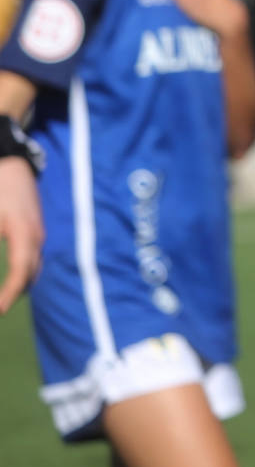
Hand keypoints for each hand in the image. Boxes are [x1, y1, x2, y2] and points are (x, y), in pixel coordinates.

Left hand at [0, 155, 42, 313]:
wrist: (14, 165)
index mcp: (24, 231)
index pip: (21, 270)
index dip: (10, 292)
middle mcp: (36, 236)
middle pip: (31, 274)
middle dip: (14, 294)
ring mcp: (38, 233)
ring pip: (33, 268)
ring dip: (19, 286)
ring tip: (3, 301)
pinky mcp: (35, 231)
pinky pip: (32, 260)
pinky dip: (23, 275)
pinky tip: (12, 283)